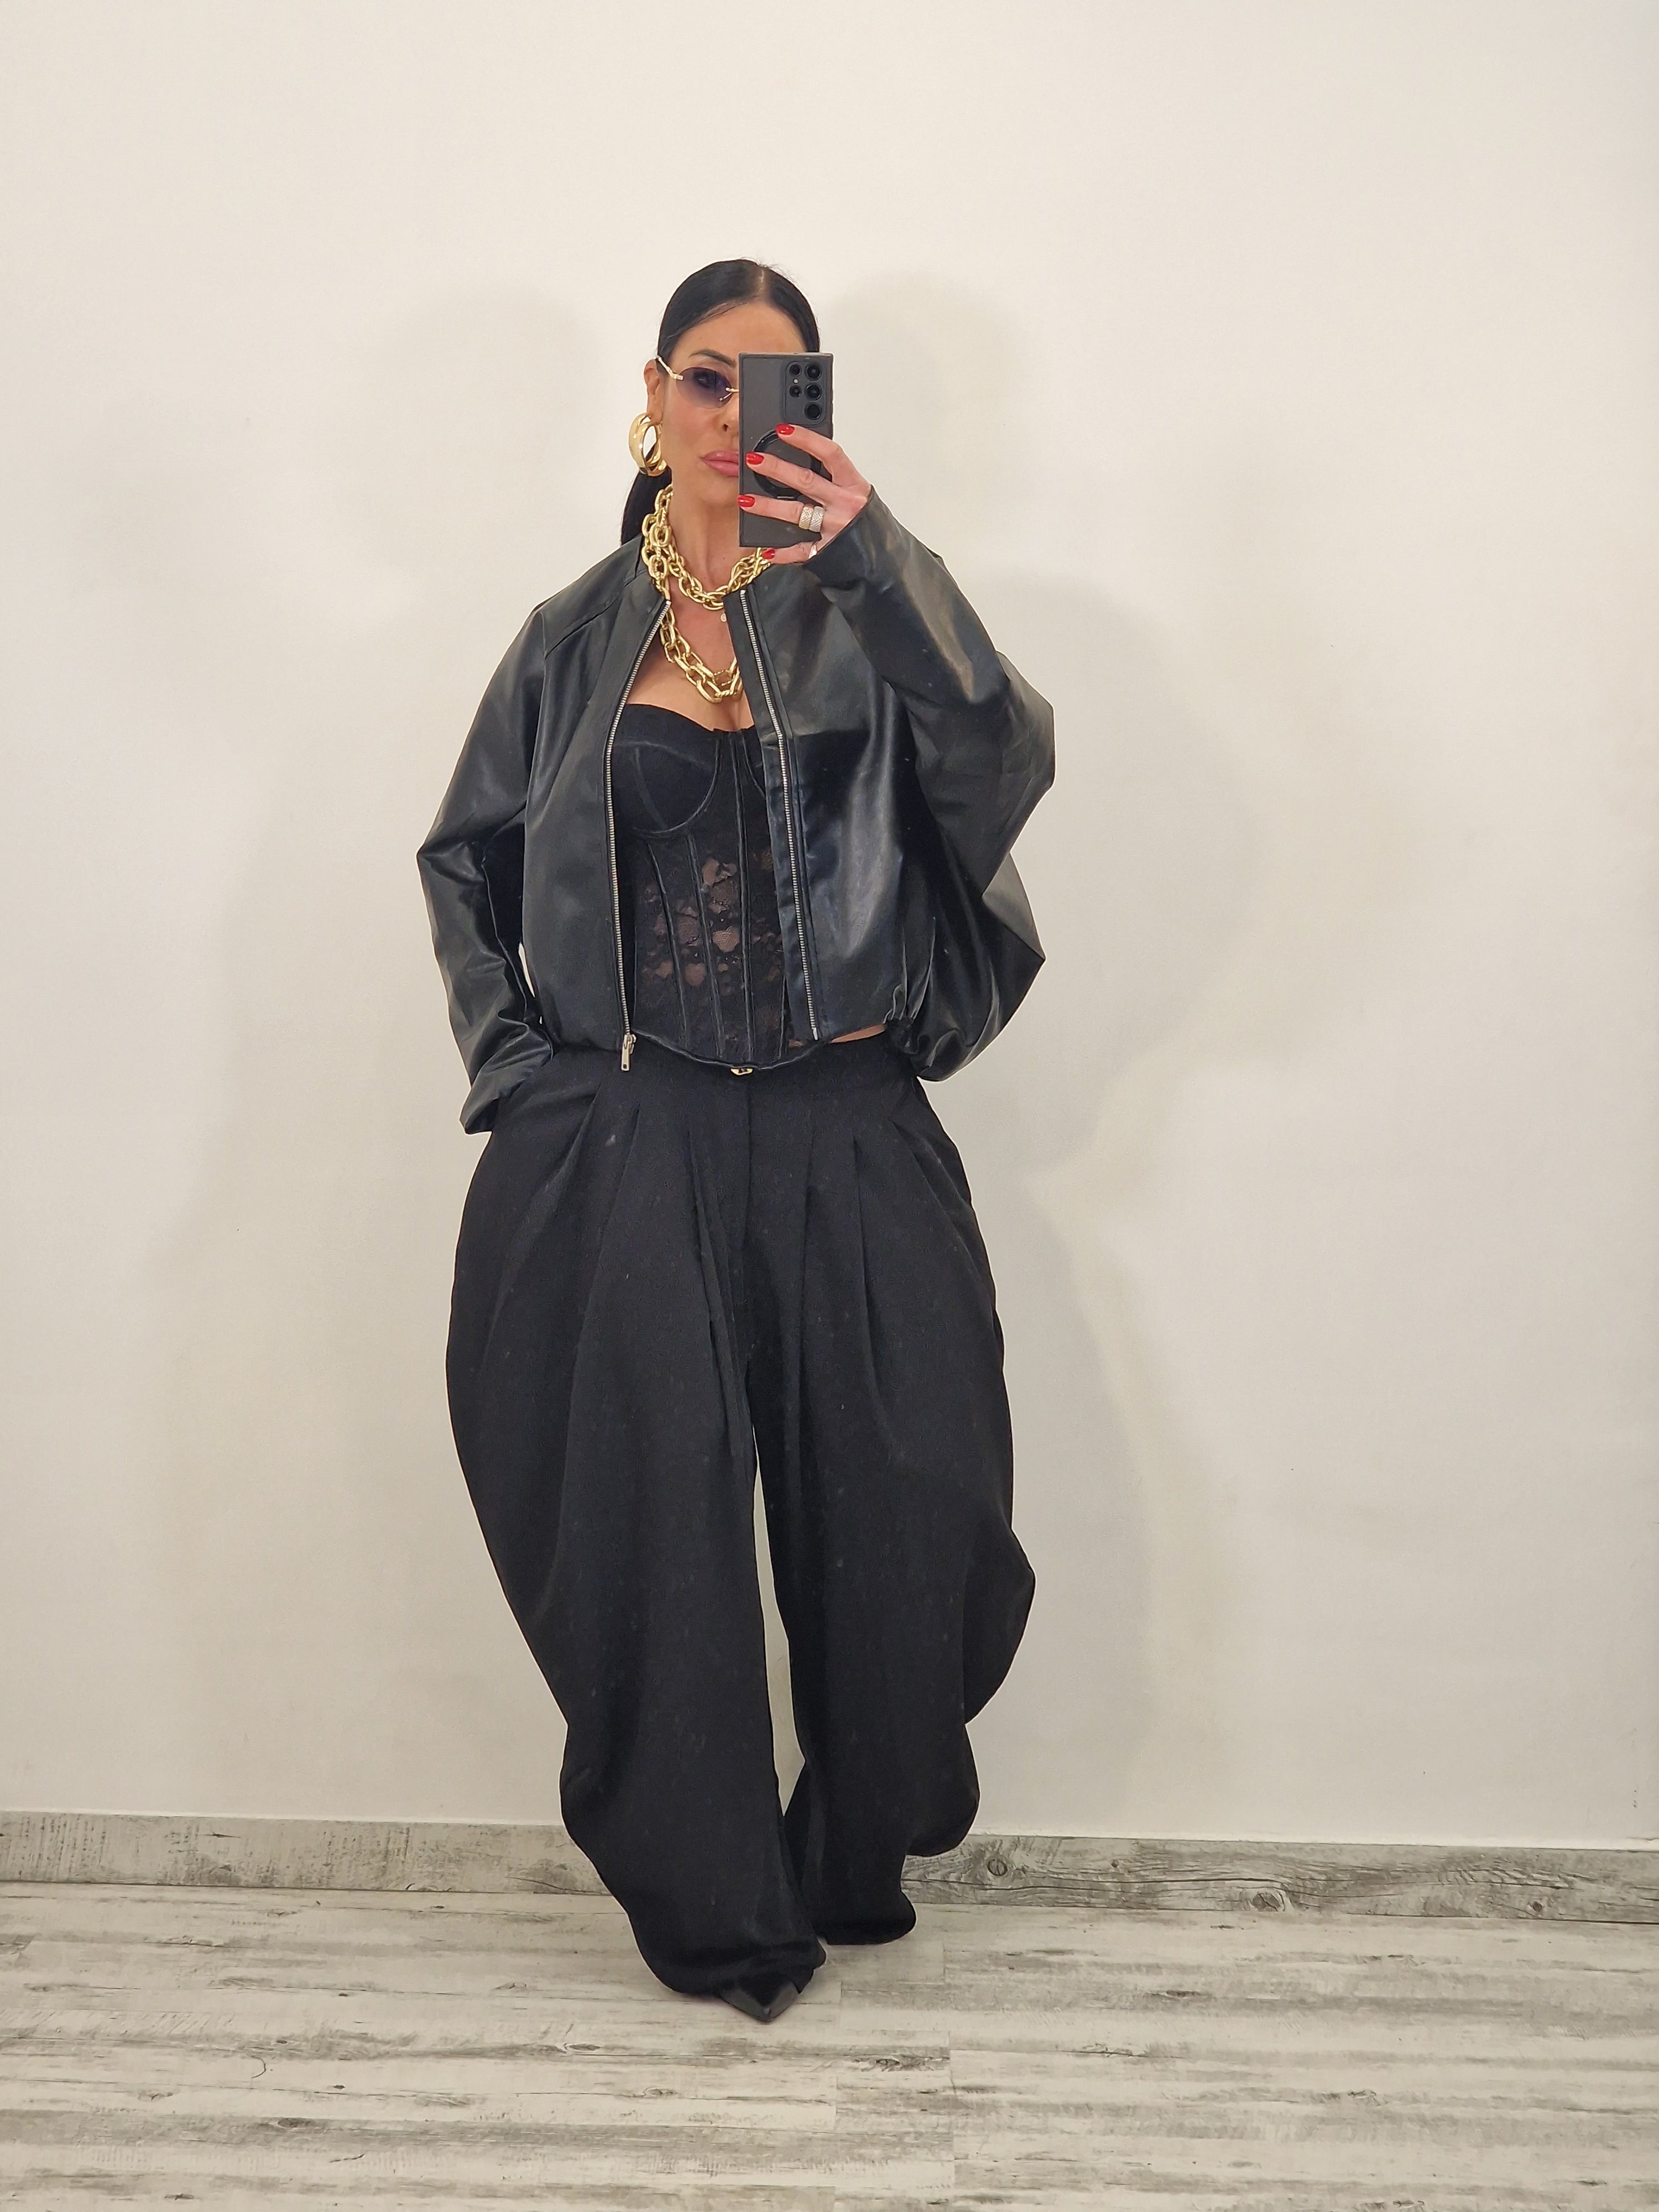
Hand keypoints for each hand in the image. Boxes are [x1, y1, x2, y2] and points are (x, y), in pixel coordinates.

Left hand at [738, 424, 870, 566]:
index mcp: (854, 485)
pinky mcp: (828, 551)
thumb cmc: (868, 522)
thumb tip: (803, 460)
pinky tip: (767, 550)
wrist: (885, 560)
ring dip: (769, 507)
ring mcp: (835, 528)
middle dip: (777, 469)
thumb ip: (835, 479)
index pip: (830, 454)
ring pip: (797, 513)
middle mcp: (845, 504)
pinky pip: (801, 551)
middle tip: (754, 460)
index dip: (806, 439)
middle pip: (806, 481)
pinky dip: (783, 552)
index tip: (783, 430)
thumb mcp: (857, 494)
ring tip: (746, 500)